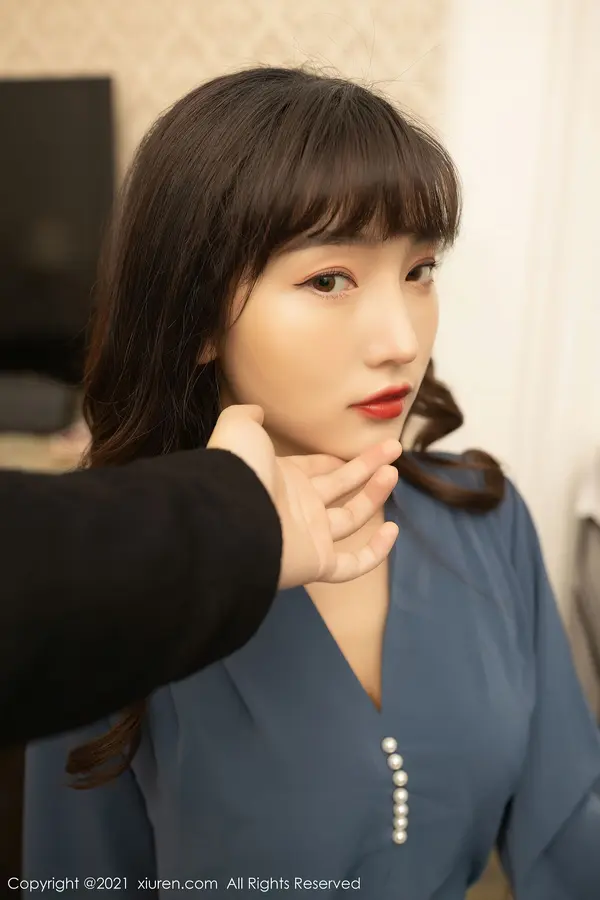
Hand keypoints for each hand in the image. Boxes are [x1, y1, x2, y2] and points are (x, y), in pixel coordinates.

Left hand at [207, 405, 400, 588]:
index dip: (333, 461)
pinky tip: (392, 530)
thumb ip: (247, 416)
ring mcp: (309, 536)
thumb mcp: (240, 429)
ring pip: (351, 518)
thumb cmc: (237, 472)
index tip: (354, 453)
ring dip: (374, 496)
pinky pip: (351, 564)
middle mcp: (298, 507)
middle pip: (340, 487)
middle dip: (366, 467)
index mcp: (282, 478)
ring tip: (392, 472)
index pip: (315, 470)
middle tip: (392, 448)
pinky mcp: (317, 563)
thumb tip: (255, 410)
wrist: (228, 519)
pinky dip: (375, 552)